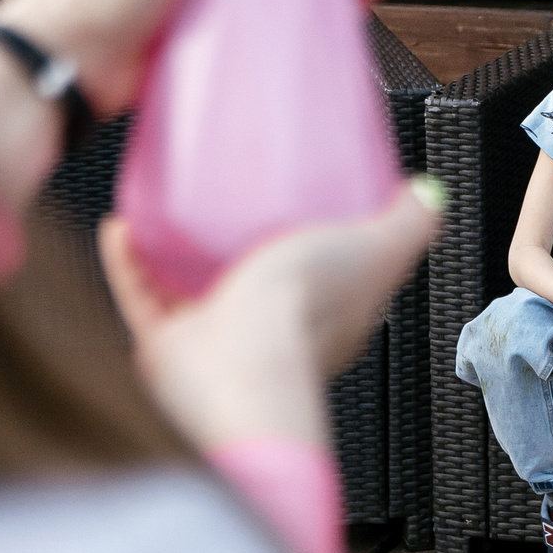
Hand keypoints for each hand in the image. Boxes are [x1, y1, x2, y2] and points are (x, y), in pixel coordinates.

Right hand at [101, 176, 443, 450]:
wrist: (238, 366)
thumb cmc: (307, 316)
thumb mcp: (376, 250)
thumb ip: (408, 224)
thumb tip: (430, 193)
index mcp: (326, 314)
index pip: (330, 274)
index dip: (323, 238)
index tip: (302, 192)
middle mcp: (272, 331)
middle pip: (258, 279)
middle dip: (242, 238)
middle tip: (225, 186)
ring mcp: (219, 339)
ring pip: (193, 288)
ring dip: (176, 247)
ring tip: (169, 200)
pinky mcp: (170, 345)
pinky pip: (143, 297)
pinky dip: (130, 261)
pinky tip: (122, 225)